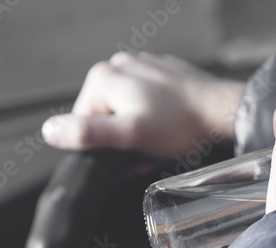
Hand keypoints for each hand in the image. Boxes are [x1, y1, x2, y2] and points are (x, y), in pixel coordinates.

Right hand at [42, 52, 245, 157]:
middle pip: (105, 117)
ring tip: (162, 140)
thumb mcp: (130, 135)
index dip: (103, 146)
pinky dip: (155, 120)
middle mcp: (119, 65)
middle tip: (147, 151)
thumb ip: (87, 134)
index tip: (127, 154)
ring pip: (127, 111)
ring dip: (140, 132)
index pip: (82, 122)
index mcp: (103, 78)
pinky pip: (147, 103)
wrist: (224, 113)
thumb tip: (51, 131)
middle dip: (124, 139)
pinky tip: (171, 128)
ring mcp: (142, 67)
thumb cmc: (182, 125)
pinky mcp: (162, 75)